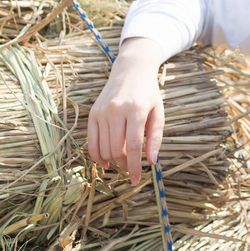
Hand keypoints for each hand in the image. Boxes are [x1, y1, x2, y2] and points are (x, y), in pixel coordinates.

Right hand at [87, 37, 165, 183]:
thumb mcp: (158, 113)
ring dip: (113, 162)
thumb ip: (155, 138)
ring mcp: (102, 111)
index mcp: (136, 110)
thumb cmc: (148, 94)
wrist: (131, 71)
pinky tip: (106, 162)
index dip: (135, 166)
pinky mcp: (93, 113)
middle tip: (131, 170)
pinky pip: (91, 141)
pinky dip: (97, 156)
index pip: (133, 146)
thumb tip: (151, 161)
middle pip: (117, 150)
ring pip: (104, 148)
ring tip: (122, 164)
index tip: (138, 179)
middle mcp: (116, 110)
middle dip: (124, 166)